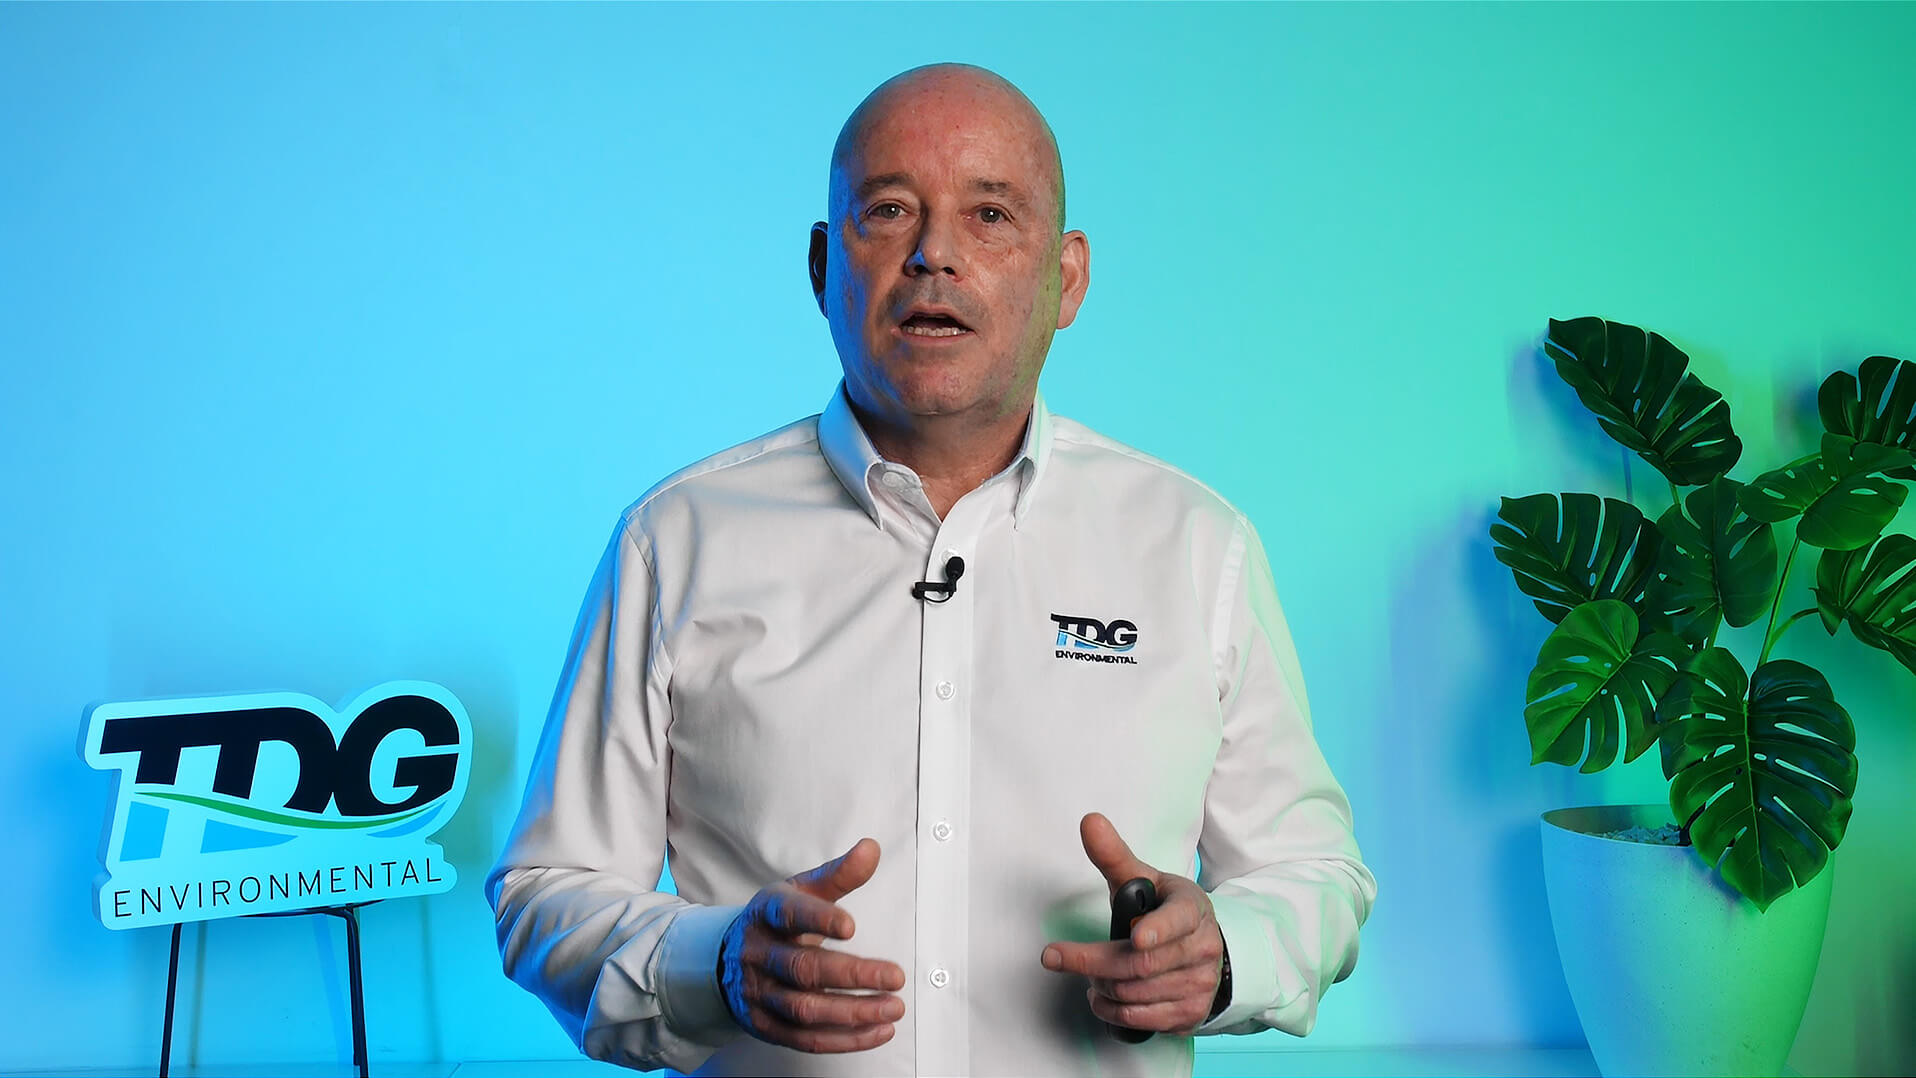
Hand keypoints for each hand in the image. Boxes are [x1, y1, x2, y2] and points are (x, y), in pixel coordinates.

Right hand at [717, 837, 905, 1053]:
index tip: (851, 926)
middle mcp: (759, 954)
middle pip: (802, 969)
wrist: (725, 960)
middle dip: (852, 975)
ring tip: (893, 1007)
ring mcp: (759, 993)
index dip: (818, 920)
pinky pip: (805, 1038)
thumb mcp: (801, 890)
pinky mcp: (765, 1025)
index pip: (788, 915)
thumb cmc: (777, 921)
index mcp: (767, 914)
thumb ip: (838, 873)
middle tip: (895, 977)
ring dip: (853, 1014)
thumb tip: (872, 848)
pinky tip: (878, 1030)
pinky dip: (845, 1040)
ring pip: (805, 1009)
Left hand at [1040, 813, 1225, 1036]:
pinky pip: (1143, 1020)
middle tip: (1059, 957)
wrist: (1206, 947)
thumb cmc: (1163, 909)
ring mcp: (1199, 983)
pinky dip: (1112, 1011)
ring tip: (1088, 975)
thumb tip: (1089, 821)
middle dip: (1093, 963)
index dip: (1157, 930)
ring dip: (1100, 987)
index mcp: (1191, 908)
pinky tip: (1102, 997)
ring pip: (1137, 994)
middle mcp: (1201, 947)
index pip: (1178, 919)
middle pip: (1141, 964)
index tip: (1136, 938)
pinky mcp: (1191, 1014)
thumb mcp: (1145, 879)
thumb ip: (1114, 855)